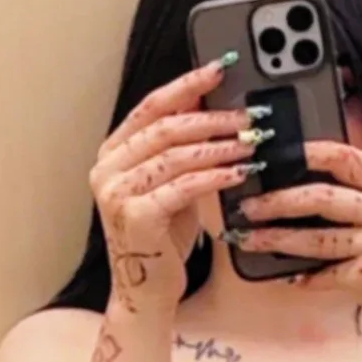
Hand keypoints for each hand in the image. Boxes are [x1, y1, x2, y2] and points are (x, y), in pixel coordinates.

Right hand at [91, 59, 268, 319]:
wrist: (146, 292)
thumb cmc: (163, 238)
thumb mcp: (173, 184)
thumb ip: (184, 149)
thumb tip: (216, 107)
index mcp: (112, 153)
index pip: (152, 106)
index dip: (188, 84)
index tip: (221, 69)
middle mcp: (107, 168)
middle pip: (167, 126)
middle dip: (214, 117)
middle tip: (251, 114)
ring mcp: (117, 192)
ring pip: (177, 154)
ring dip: (222, 145)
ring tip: (254, 141)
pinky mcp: (136, 215)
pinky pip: (184, 185)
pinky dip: (217, 175)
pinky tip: (242, 171)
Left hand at [234, 142, 361, 338]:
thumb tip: (301, 188)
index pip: (346, 158)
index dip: (307, 153)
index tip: (274, 155)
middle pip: (322, 197)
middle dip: (277, 201)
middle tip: (248, 206)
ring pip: (316, 239)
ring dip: (276, 239)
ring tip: (249, 239)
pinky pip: (325, 274)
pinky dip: (303, 277)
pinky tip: (285, 277)